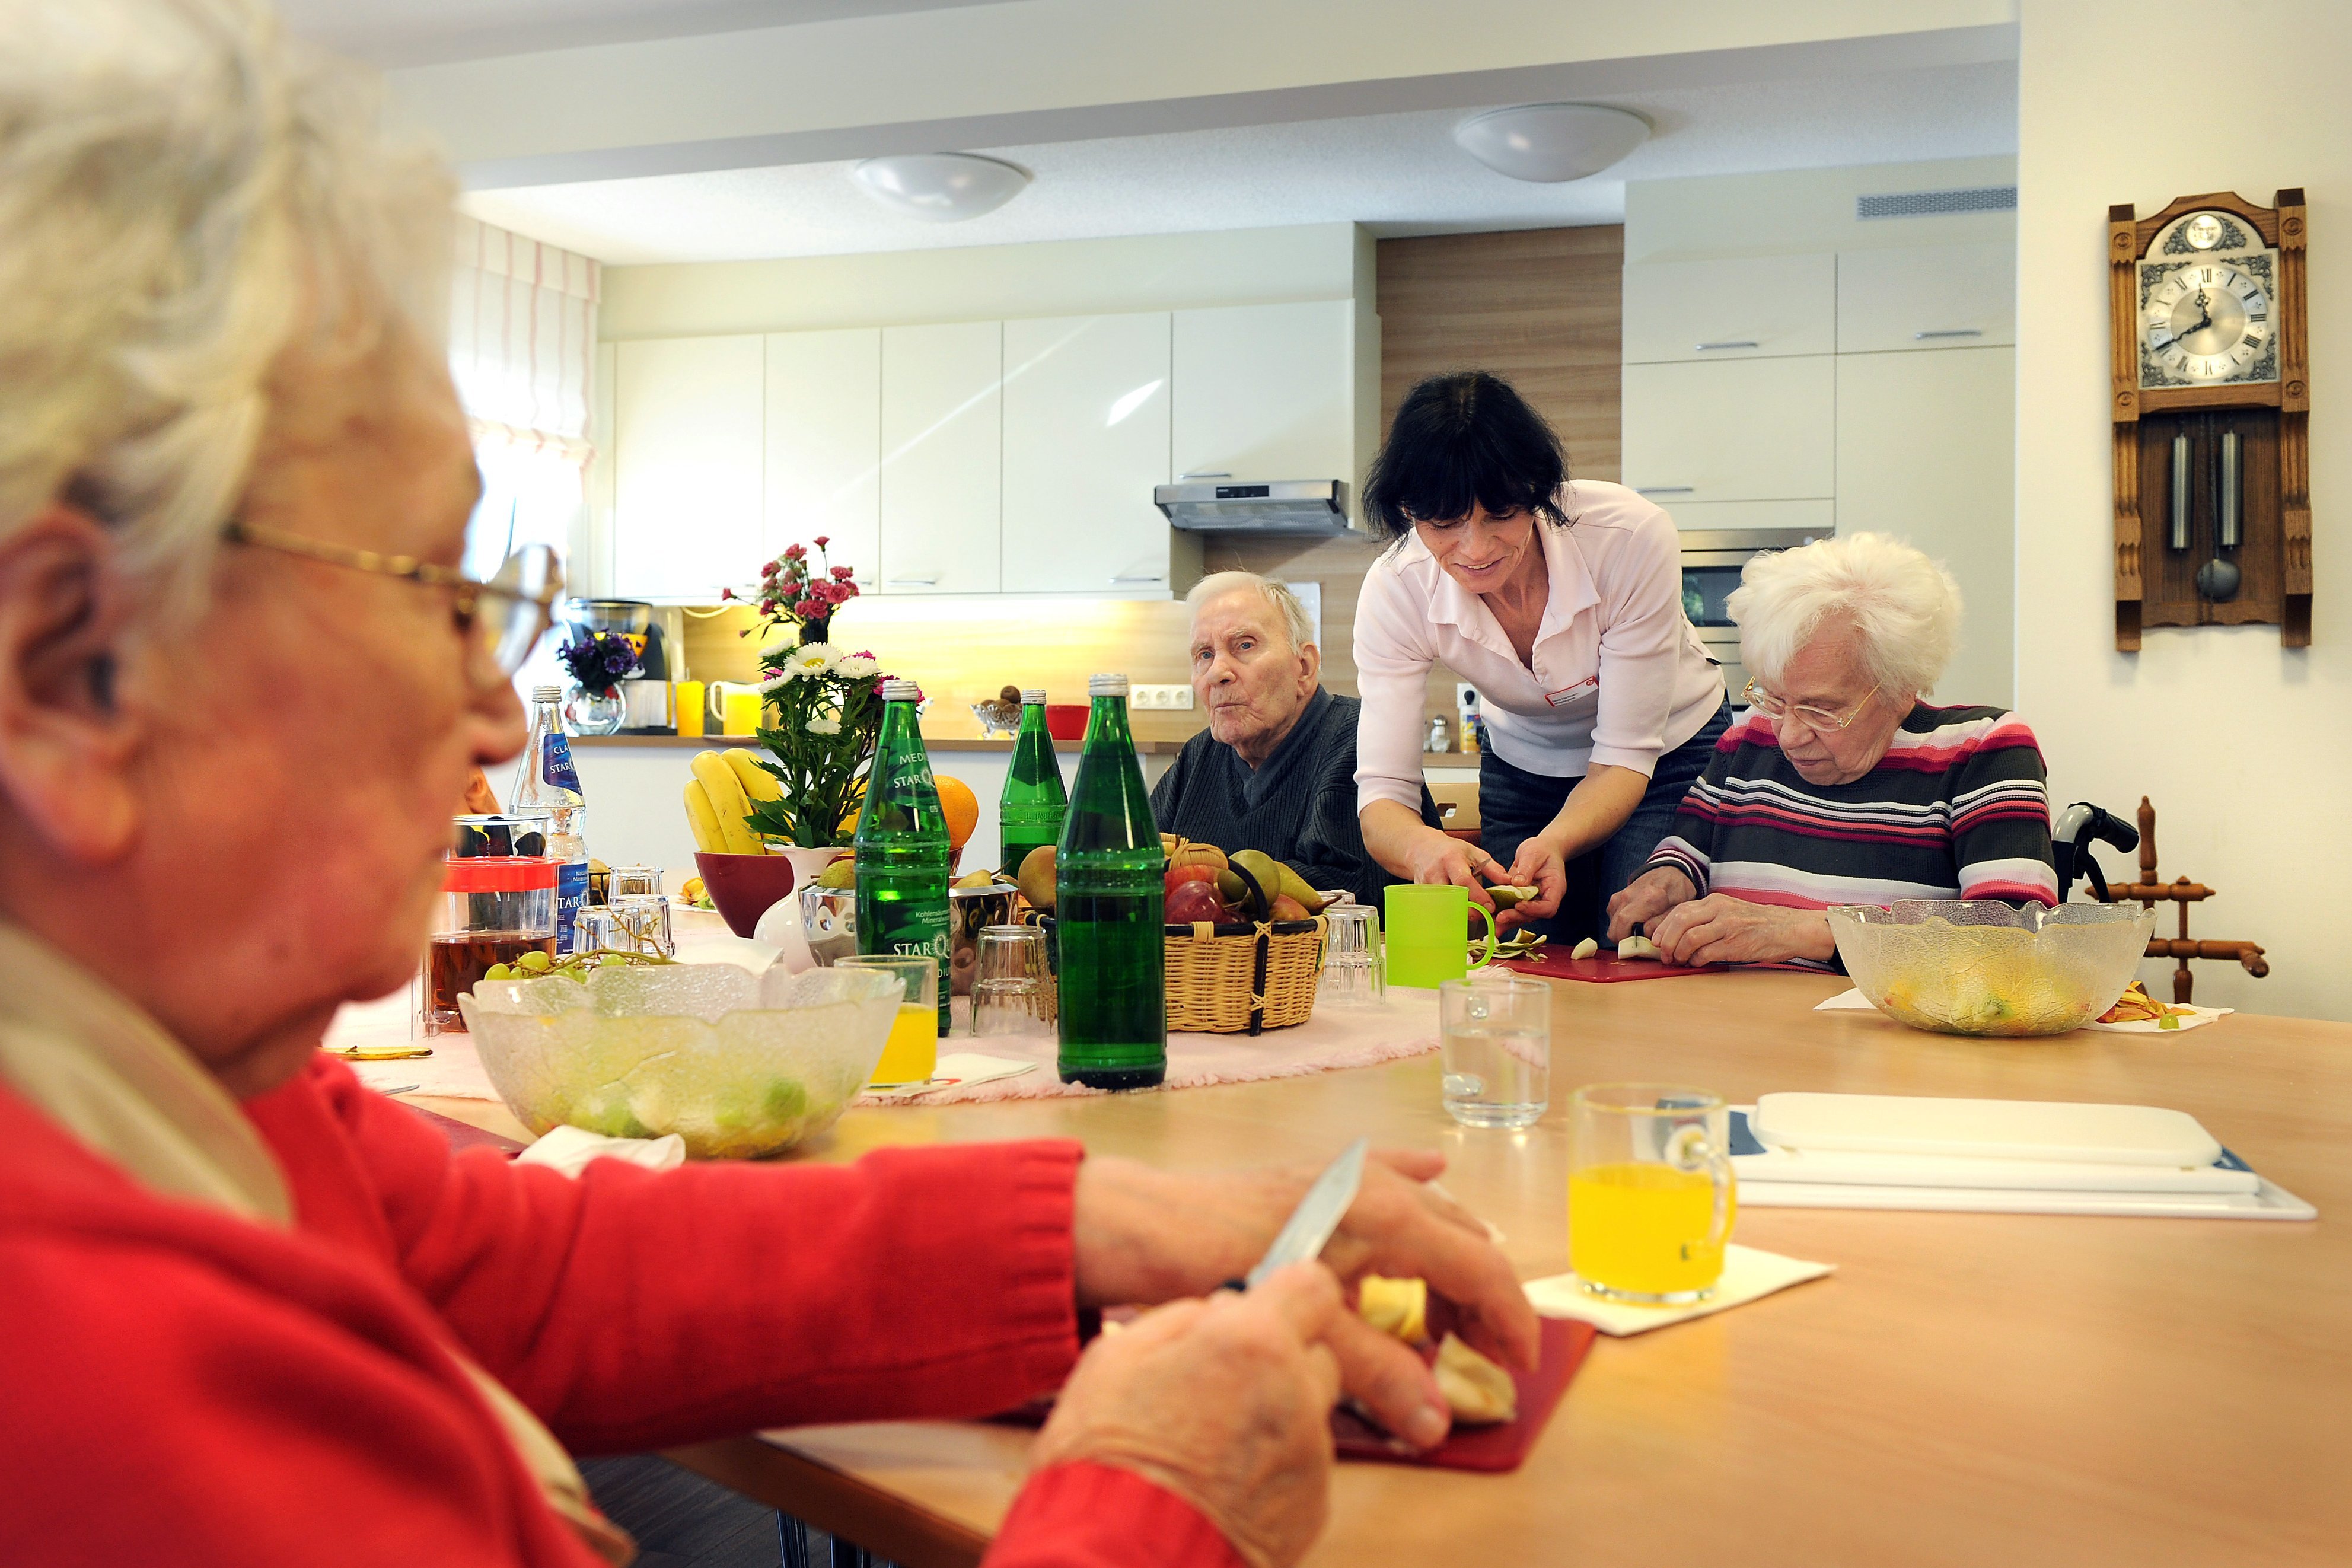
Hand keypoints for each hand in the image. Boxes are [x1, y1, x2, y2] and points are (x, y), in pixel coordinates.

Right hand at [1033, 1263, 1342, 1567]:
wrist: (1118, 1554)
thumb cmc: (1106, 1459)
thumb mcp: (1117, 1357)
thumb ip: (1183, 1318)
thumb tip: (1221, 1307)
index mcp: (1251, 1341)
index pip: (1314, 1286)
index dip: (1291, 1295)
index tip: (1270, 1308)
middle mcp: (1296, 1393)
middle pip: (1316, 1354)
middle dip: (1280, 1362)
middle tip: (1223, 1387)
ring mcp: (1310, 1454)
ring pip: (1309, 1414)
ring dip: (1276, 1418)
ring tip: (1212, 1447)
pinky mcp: (1312, 1508)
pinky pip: (1303, 1467)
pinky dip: (1273, 1470)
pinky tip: (1223, 1484)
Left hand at [1071, 1150, 1539, 1445]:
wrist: (1145, 1226)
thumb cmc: (1222, 1268)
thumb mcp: (1309, 1330)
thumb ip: (1379, 1375)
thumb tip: (1436, 1425)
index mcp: (1388, 1217)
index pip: (1479, 1268)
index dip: (1510, 1319)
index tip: (1520, 1365)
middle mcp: (1378, 1187)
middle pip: (1463, 1241)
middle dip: (1483, 1300)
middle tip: (1485, 1356)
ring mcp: (1349, 1175)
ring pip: (1430, 1215)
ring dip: (1451, 1263)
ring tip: (1448, 1317)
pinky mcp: (1320, 1177)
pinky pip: (1389, 1174)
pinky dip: (1418, 1185)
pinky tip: (1433, 1170)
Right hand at [1400, 828, 1502, 914]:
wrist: (1422, 848)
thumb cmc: (1451, 851)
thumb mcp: (1474, 853)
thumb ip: (1493, 869)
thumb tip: (1510, 883)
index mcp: (1451, 860)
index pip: (1464, 881)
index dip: (1478, 896)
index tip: (1490, 906)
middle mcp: (1436, 873)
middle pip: (1452, 898)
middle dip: (1470, 911)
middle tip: (1484, 914)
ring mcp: (1426, 885)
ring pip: (1443, 907)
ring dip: (1460, 914)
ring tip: (1472, 914)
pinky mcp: (1421, 895)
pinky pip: (1436, 909)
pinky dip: (1449, 914)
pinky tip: (1458, 913)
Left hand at [1495, 834, 1566, 929]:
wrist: (1541, 849)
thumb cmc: (1541, 850)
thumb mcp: (1533, 854)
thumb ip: (1527, 869)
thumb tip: (1517, 883)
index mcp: (1554, 888)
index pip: (1548, 907)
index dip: (1534, 910)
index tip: (1519, 905)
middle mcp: (1545, 898)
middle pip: (1534, 915)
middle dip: (1516, 917)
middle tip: (1500, 917)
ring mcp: (1534, 901)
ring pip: (1523, 916)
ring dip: (1508, 921)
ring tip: (1493, 925)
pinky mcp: (1522, 900)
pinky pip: (1514, 910)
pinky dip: (1504, 915)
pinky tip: (1491, 919)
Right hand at [1606, 865, 1693, 942]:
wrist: (1669, 870)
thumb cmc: (1676, 890)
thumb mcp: (1677, 908)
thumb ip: (1661, 923)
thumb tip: (1645, 936)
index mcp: (1647, 898)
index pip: (1624, 922)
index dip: (1630, 941)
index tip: (1643, 948)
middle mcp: (1629, 896)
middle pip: (1614, 929)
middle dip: (1625, 942)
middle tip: (1642, 945)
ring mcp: (1620, 896)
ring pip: (1611, 927)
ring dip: (1623, 935)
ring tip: (1640, 934)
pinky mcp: (1615, 899)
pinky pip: (1612, 920)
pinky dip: (1621, 927)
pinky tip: (1635, 924)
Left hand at [1648, 893, 1834, 966]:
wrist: (1788, 929)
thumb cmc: (1757, 923)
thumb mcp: (1729, 911)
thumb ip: (1706, 918)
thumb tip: (1676, 934)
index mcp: (1715, 901)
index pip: (1679, 910)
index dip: (1663, 927)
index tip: (1656, 941)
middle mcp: (1719, 910)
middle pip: (1679, 922)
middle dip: (1665, 940)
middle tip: (1663, 954)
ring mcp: (1727, 927)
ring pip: (1689, 938)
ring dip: (1678, 953)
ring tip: (1678, 961)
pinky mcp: (1735, 945)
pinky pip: (1705, 954)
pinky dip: (1695, 961)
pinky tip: (1696, 963)